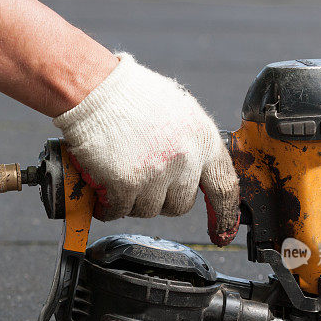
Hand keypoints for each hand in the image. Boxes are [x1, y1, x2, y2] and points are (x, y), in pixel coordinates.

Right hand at [54, 53, 239, 245]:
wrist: (95, 89)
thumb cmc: (131, 94)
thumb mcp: (178, 110)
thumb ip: (191, 142)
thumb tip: (196, 171)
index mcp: (203, 137)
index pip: (225, 185)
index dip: (225, 213)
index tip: (222, 231)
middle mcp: (185, 157)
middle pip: (181, 204)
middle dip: (162, 200)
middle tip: (143, 184)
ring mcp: (156, 173)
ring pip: (149, 210)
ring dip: (133, 202)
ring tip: (119, 180)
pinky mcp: (127, 184)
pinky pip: (120, 211)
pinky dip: (108, 207)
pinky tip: (102, 194)